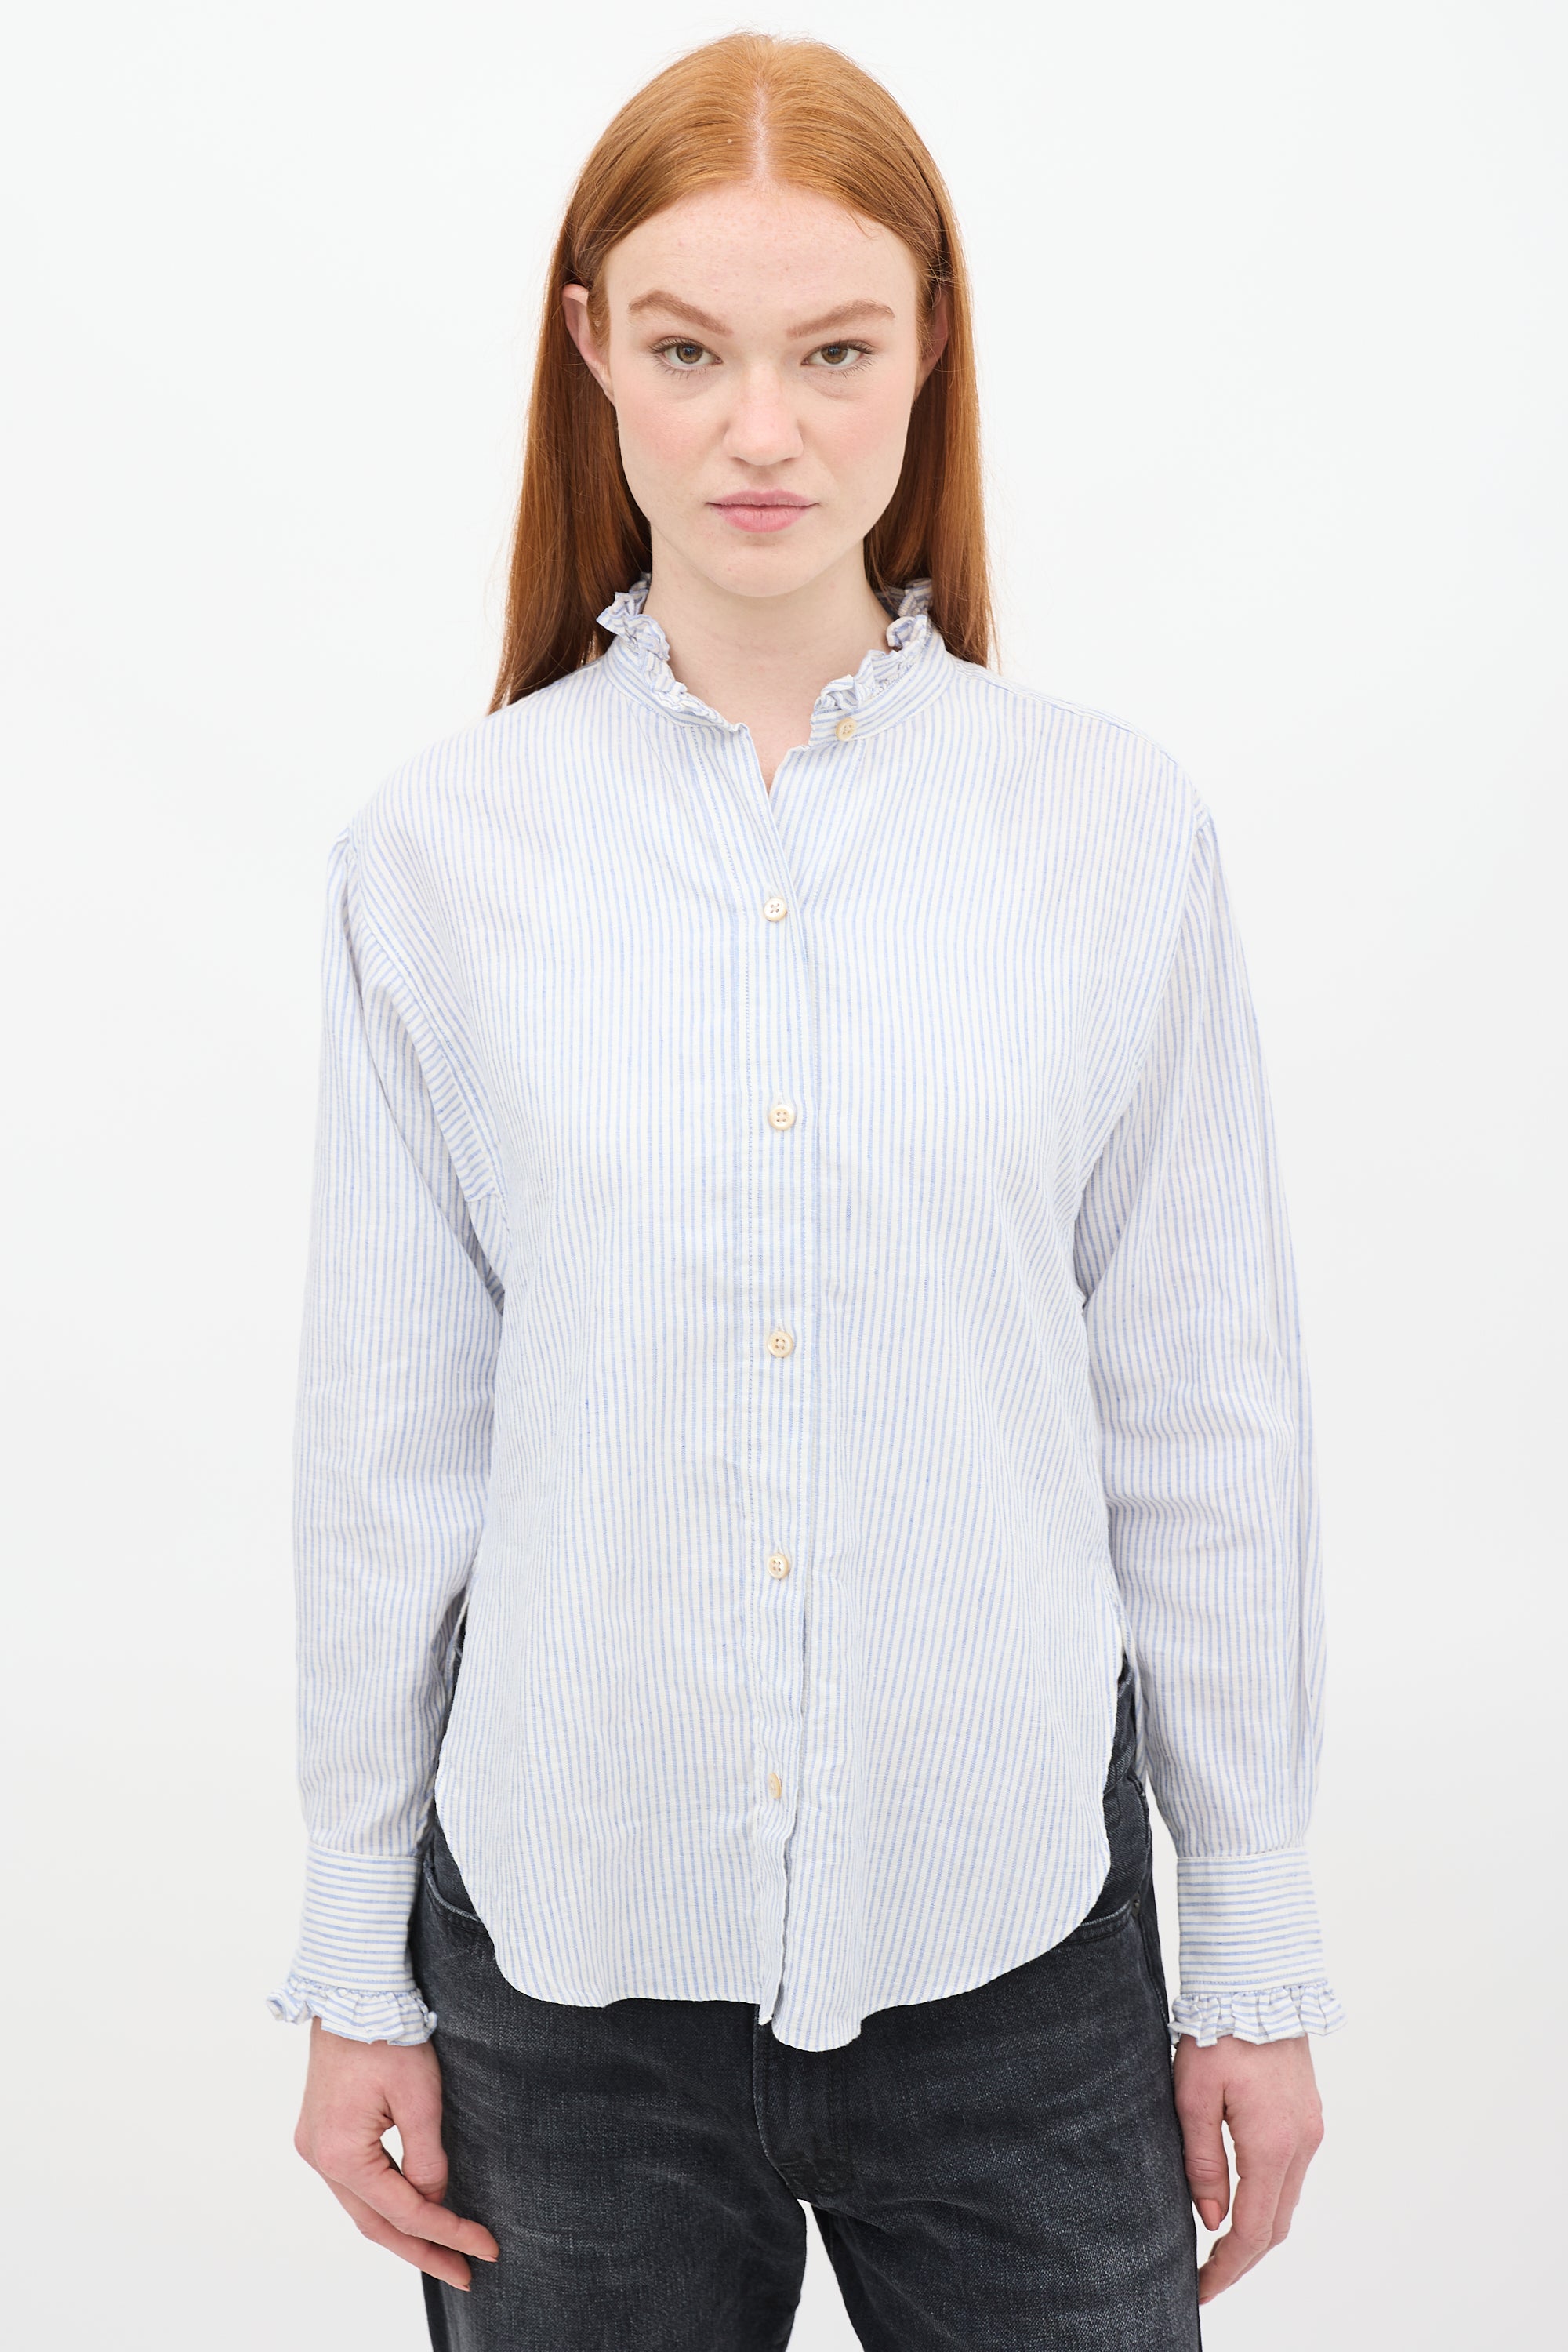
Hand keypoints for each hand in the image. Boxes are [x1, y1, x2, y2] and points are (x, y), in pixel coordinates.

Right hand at [294, 2018, 499, 2289]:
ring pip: (363, 2207)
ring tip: (445, 2254)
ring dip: (404, 2231)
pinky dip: (386, 2202)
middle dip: (424, 2251)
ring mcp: (315, 2146)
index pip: (405, 2210)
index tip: (486, 2248)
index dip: (448, 2233)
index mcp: (341, 2154)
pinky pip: (355, 2183)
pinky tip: (413, 2212)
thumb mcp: (420, 2098)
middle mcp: (319, 2158)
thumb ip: (428, 2158)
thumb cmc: (387, 2033)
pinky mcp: (321, 2132)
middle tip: (466, 2274)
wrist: (353, 1989)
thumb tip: (434, 2200)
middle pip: (377, 2223)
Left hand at [1171, 2031, 1323, 2304]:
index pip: (1254, 2230)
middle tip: (1208, 2278)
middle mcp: (1301, 2144)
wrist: (1259, 1983)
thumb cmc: (1219, 2030)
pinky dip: (1270, 2200)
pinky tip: (1244, 2202)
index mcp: (1272, 2144)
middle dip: (1243, 2259)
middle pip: (1277, 2225)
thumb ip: (1202, 2160)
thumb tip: (1210, 2218)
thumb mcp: (1192, 2095)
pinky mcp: (1309, 2116)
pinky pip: (1293, 2175)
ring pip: (1287, 2202)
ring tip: (1220, 2248)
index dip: (1229, 2267)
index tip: (1203, 2289)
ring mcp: (1311, 2130)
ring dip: (1259, 2231)